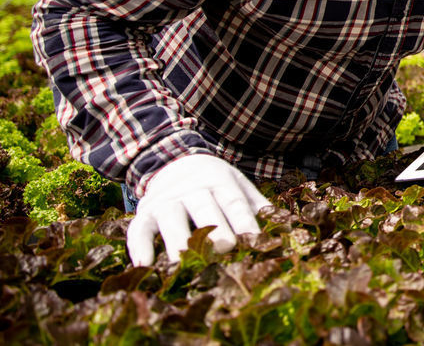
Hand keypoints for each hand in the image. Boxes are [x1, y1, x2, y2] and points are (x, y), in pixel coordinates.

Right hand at [125, 154, 270, 265]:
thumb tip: (283, 224)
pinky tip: (144, 265)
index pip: (233, 201)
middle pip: (204, 208)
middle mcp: (192, 188)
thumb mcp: (235, 183)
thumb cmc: (212, 181)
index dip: (243, 219)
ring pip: (171, 218)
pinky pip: (138, 229)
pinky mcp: (144, 212)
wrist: (173, 161)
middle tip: (224, 248)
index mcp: (219, 181)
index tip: (254, 238)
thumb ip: (254, 203)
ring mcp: (166, 200)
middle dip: (214, 228)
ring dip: (177, 240)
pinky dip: (139, 246)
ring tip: (183, 263)